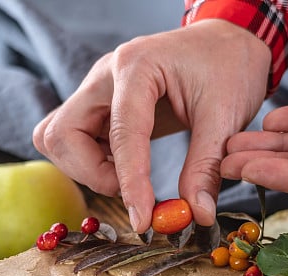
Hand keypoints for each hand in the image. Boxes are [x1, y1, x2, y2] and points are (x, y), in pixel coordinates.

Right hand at [33, 20, 270, 231]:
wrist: (227, 43)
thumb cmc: (229, 67)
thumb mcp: (226, 116)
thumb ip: (206, 167)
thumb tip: (196, 214)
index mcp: (136, 66)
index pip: (120, 132)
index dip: (129, 181)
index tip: (143, 220)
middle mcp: (105, 76)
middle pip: (61, 134)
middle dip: (90, 173)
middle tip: (129, 189)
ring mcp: (97, 91)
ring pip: (58, 140)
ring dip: (87, 170)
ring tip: (130, 177)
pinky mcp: (98, 107)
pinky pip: (73, 143)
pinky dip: (92, 164)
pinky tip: (124, 168)